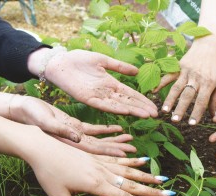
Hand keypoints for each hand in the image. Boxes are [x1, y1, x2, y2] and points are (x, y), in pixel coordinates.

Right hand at [8, 95, 135, 156]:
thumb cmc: (31, 116)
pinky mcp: (75, 127)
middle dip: (119, 151)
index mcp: (71, 144)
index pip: (97, 152)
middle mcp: (76, 143)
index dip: (113, 154)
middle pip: (103, 149)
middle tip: (137, 152)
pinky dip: (107, 131)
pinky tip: (119, 129)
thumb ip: (62, 131)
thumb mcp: (47, 122)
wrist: (21, 110)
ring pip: (100, 141)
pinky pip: (94, 131)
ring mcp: (76, 136)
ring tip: (131, 141)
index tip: (128, 157)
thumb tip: (78, 138)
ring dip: (115, 141)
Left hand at [23, 130, 171, 195]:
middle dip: (152, 191)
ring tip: (162, 179)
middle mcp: (103, 173)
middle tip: (169, 195)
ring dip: (147, 176)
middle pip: (132, 184)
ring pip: (129, 170)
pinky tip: (143, 160)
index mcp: (96, 185)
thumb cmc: (48, 174)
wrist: (41, 146)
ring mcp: (101, 162)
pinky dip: (133, 161)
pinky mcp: (97, 155)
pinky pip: (120, 159)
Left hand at [40, 49, 157, 117]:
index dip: (142, 100)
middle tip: (155, 114)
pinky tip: (126, 111)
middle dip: (141, 108)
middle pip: (128, 102)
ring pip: (119, 105)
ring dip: (133, 110)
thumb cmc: (78, 59)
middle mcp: (106, 92)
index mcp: (110, 83)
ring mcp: (97, 97)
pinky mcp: (87, 99)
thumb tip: (137, 71)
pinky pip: (104, 105)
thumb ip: (119, 67)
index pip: (130, 94)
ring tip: (146, 115)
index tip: (154, 106)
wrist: (59, 62)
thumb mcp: (103, 60)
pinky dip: (115, 108)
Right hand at [154, 36, 215, 124]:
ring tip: (164, 111)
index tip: (192, 124)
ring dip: (170, 100)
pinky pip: (169, 76)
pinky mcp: (179, 66)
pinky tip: (154, 91)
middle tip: (175, 120)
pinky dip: (161, 83)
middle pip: (187, 96)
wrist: (210, 43)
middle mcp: (196, 77)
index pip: (202, 100)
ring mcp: (186, 71)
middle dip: (180, 109)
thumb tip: (214, 115)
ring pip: (177, 88)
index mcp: (209, 82)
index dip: (197, 113)